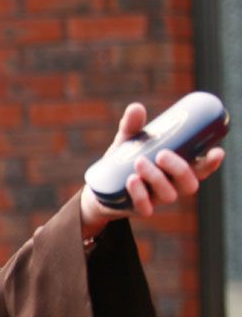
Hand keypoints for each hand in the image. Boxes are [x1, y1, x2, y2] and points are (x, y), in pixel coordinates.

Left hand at [79, 102, 225, 237]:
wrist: (99, 187)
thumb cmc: (123, 161)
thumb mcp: (128, 142)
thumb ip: (132, 126)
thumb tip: (136, 107)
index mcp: (176, 170)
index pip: (201, 169)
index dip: (211, 163)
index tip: (216, 152)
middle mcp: (172, 186)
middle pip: (189, 184)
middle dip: (180, 169)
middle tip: (162, 154)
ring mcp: (157, 200)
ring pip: (168, 195)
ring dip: (156, 178)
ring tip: (139, 161)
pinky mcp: (139, 209)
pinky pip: (145, 208)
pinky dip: (140, 194)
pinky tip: (131, 180)